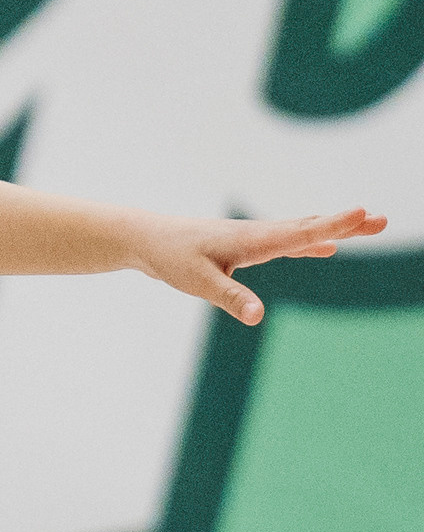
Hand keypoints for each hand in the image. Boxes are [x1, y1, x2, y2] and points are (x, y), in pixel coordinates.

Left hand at [134, 205, 387, 324]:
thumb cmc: (171, 259)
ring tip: (367, 225)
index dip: (334, 226)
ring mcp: (255, 238)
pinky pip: (288, 242)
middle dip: (347, 224)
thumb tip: (260, 317)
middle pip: (311, 228)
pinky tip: (325, 248)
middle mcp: (259, 234)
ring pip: (303, 232)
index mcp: (252, 240)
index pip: (301, 233)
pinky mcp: (248, 245)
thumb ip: (231, 298)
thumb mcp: (199, 283)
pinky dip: (311, 242)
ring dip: (335, 229)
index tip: (364, 213)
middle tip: (383, 220)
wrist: (148, 239)